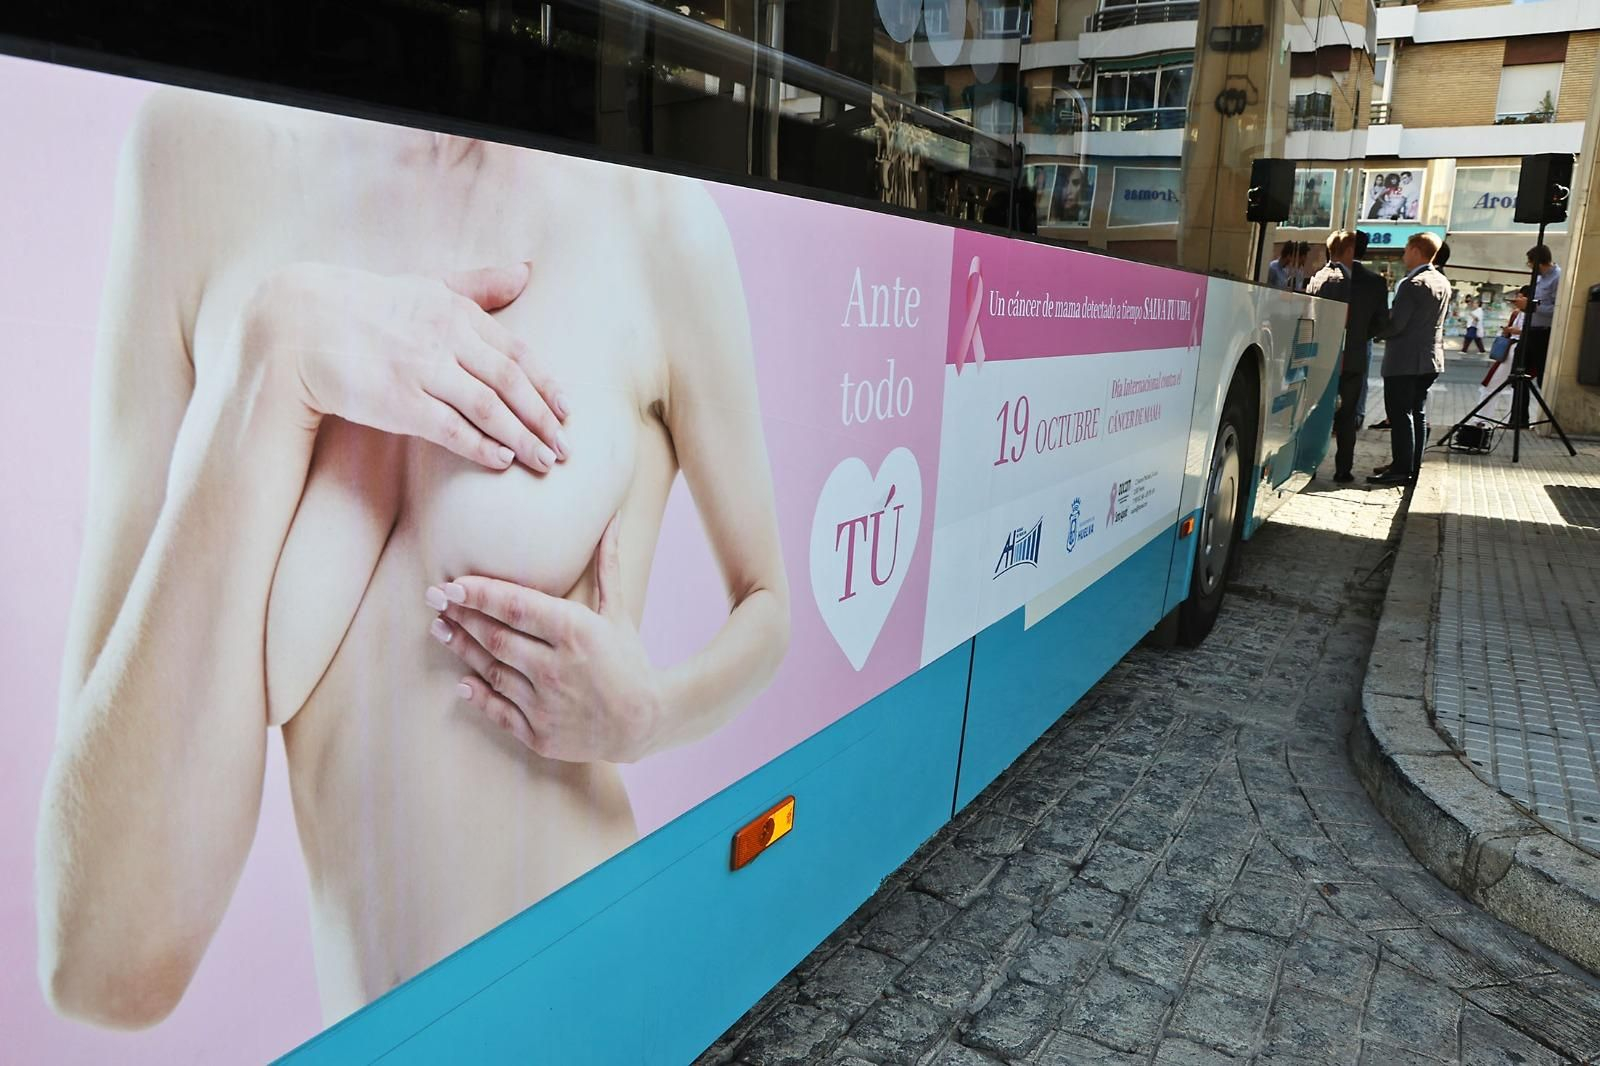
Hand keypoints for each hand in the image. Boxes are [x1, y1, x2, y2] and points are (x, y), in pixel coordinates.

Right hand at [244, 260, 568, 470]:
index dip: (548, 385)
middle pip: (511, 384)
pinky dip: (481, 446)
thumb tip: (525, 271)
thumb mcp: (427, 285)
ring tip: (544, 462)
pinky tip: (501, 461)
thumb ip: (478, 285)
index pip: (518, 353)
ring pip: (489, 409)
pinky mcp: (398, 401)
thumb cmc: (367, 305)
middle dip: (544, 419)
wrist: (299, 324)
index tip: (568, 411)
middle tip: (566, 449)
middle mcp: (445, 339)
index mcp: (456, 311)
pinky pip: (450, 429)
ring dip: (523, 439)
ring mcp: (422, 370)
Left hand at [425, 516, 662, 761]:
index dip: (479, 594)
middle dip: (461, 616)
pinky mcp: (539, 734)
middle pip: (495, 636)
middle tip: (433, 600)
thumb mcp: (618, 612)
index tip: (452, 584)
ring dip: (461, 648)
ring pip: (491, 670)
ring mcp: (546, 703)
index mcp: (575, 631)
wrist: (643, 724)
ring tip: (440, 629)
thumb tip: (612, 518)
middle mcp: (556, 667)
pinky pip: (499, 710)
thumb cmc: (629, 662)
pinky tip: (462, 681)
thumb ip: (607, 565)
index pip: (516, 607)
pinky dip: (477, 695)